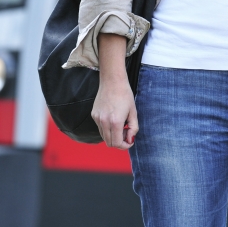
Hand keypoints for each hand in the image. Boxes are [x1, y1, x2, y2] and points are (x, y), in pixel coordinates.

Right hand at [91, 33, 138, 149]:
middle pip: (109, 143)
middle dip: (119, 142)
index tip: (130, 140)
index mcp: (115, 122)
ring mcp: (97, 119)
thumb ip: (133, 128)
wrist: (112, 81)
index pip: (116, 144)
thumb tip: (130, 140)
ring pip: (104, 136)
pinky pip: (100, 128)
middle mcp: (104, 122)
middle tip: (126, 132)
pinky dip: (107, 129)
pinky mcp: (93, 115)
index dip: (125, 145)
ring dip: (113, 136)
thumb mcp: (133, 112)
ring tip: (121, 125)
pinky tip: (113, 119)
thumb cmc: (125, 95)